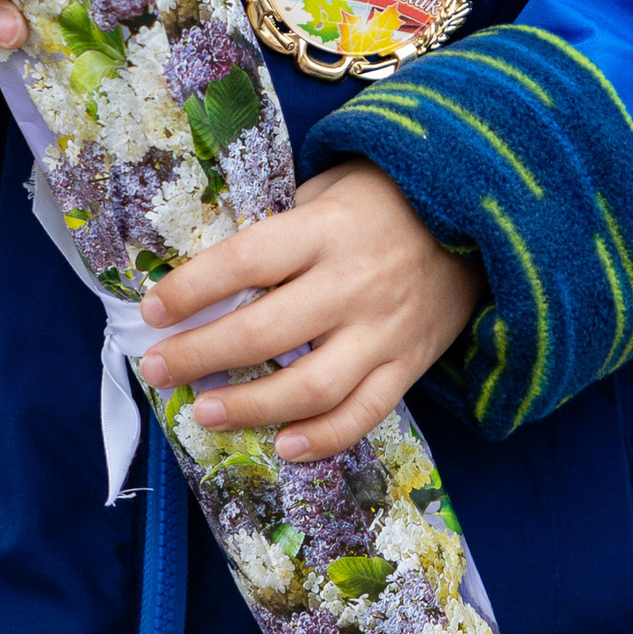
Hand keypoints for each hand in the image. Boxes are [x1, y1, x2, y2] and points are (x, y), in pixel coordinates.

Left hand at [138, 162, 487, 461]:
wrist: (481, 218)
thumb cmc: (387, 198)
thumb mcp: (330, 187)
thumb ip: (281, 230)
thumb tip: (212, 275)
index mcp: (327, 228)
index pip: (246, 260)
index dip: (192, 288)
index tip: (151, 308)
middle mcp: (353, 283)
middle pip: (265, 331)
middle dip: (200, 354)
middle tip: (157, 367)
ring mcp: (384, 330)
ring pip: (310, 387)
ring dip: (249, 407)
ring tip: (204, 411)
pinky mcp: (408, 365)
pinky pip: (363, 413)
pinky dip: (321, 439)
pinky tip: (281, 446)